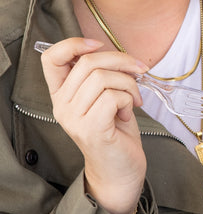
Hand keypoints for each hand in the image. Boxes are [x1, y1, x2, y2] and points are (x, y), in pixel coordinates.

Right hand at [39, 38, 147, 213]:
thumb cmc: (117, 132)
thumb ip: (103, 75)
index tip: (98, 45)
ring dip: (129, 85)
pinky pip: (113, 97)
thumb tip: (115, 52)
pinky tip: (128, 115)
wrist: (121, 170)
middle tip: (139, 72)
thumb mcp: (107, 97)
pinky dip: (129, 100)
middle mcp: (62, 105)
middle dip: (122, 61)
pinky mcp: (91, 128)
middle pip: (89, 62)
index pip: (51, 58)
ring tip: (134, 101)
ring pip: (104, 78)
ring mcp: (74, 118)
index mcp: (63, 94)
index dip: (74, 43)